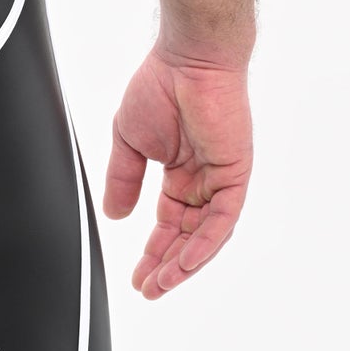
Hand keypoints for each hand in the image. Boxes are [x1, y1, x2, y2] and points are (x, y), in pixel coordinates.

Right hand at [102, 45, 251, 298]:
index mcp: (181, 172)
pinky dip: (204, 243)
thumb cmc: (159, 87)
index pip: (170, 223)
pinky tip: (183, 263)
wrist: (186, 61)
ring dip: (184, 263)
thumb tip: (115, 216)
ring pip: (206, 235)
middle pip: (188, 236)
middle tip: (147, 289)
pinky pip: (222, 219)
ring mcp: (222, 179)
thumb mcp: (129, 141)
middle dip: (167, 266)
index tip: (136, 276)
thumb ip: (123, 180)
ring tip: (160, 285)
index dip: (153, 251)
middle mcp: (204, 181)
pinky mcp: (235, 174)